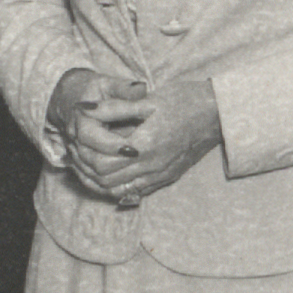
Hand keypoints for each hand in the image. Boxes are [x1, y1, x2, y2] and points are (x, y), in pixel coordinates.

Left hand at [62, 75, 220, 206]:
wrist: (216, 114)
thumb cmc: (184, 101)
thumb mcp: (148, 100)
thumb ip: (114, 107)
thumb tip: (84, 108)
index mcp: (145, 145)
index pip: (103, 161)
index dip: (85, 153)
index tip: (76, 139)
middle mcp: (152, 166)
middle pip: (106, 179)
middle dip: (86, 167)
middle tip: (76, 151)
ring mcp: (159, 175)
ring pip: (117, 190)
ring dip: (98, 180)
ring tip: (86, 163)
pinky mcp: (165, 179)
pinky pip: (133, 192)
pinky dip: (115, 186)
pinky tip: (108, 173)